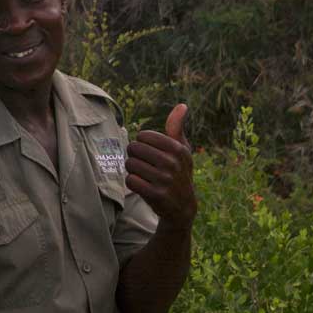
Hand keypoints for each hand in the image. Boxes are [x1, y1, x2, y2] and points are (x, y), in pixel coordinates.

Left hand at [125, 103, 194, 227]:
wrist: (183, 206)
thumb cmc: (179, 171)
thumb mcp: (181, 150)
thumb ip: (176, 128)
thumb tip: (182, 105)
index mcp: (178, 149)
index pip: (143, 135)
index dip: (142, 143)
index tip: (151, 152)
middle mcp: (173, 163)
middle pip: (134, 148)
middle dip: (135, 156)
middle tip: (145, 165)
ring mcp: (165, 180)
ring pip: (130, 164)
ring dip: (133, 170)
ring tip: (145, 175)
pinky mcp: (156, 195)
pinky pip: (130, 180)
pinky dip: (133, 182)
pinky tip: (143, 185)